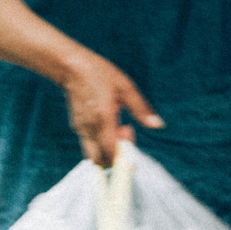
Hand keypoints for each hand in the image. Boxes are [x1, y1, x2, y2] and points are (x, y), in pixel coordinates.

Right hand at [57, 48, 161, 165]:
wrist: (72, 68)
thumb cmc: (100, 74)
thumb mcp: (126, 88)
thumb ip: (141, 109)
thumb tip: (158, 125)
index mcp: (103, 120)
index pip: (111, 153)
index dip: (124, 154)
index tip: (130, 132)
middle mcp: (90, 129)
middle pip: (100, 161)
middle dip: (115, 157)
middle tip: (124, 135)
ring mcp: (81, 130)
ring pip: (93, 155)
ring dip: (107, 149)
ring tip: (116, 127)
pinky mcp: (77, 127)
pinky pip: (89, 144)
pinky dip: (100, 142)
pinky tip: (107, 123)